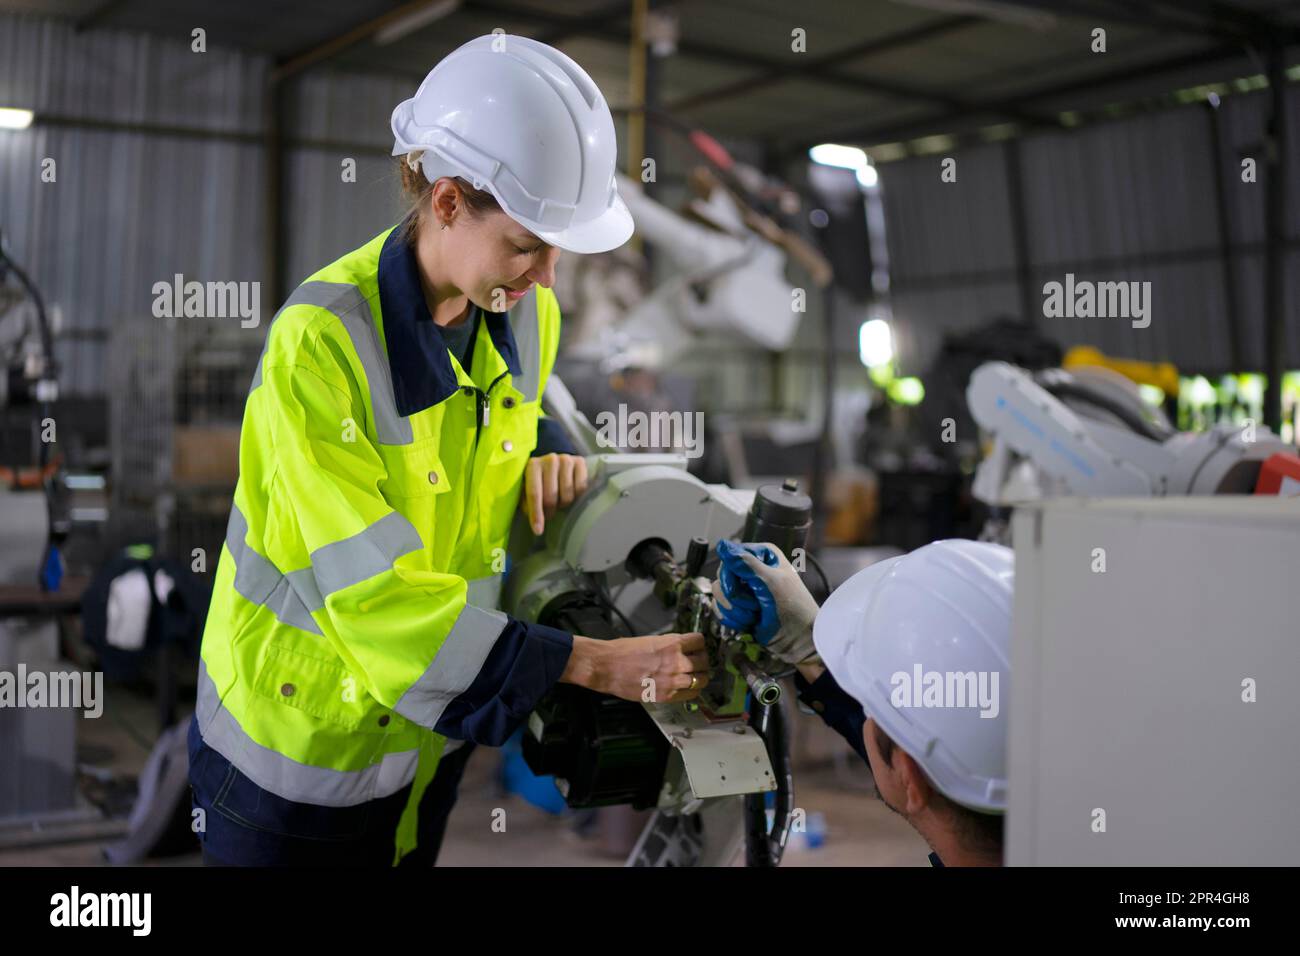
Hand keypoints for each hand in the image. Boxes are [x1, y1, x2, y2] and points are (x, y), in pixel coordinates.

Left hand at [523, 453, 588, 534]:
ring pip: (567, 494)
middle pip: (551, 496)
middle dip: (550, 511)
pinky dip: (577, 496)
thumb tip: (536, 523)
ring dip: (564, 504)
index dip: (536, 514)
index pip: (534, 493)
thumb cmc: (540, 480)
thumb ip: (527, 502)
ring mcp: (566, 459)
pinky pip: (581, 488)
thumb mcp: (528, 489)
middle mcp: (549, 460)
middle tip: (549, 514)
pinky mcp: (580, 461)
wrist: (557, 463)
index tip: (538, 530)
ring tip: (560, 501)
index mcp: (533, 465)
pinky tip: (571, 494)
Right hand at [560, 632, 708, 703]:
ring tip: (693, 676)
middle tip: (697, 662)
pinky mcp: (666, 695)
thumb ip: (669, 645)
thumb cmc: (623, 651)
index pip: (700, 641)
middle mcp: (676, 661)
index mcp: (672, 643)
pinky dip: (692, 691)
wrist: (606, 667)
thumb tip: (681, 650)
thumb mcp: (650, 640)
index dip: (699, 644)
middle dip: (702, 661)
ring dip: (699, 677)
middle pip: (704, 661)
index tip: (696, 647)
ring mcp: (673, 680)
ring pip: (701, 680)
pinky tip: (686, 688)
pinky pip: (691, 695)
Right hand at [710, 540, 819, 664]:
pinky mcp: (739, 607)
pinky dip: (734, 619)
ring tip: (756, 616)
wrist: (799, 641)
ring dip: (736, 610)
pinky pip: (721, 609)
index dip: (732, 574)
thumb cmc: (793, 608)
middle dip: (736, 596)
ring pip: (719, 594)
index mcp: (762, 556)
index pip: (730, 557)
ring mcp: (745, 589)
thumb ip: (745, 563)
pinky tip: (750, 623)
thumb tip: (722, 545)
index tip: (743, 587)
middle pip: (722, 576)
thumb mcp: (770, 582)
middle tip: (756, 605)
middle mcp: (752, 569)